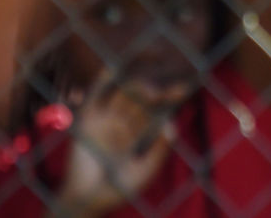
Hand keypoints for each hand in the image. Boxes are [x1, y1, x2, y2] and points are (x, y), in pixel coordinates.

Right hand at [57, 78, 186, 217]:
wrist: (88, 201)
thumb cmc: (118, 189)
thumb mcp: (145, 171)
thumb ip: (159, 150)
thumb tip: (172, 125)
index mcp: (139, 132)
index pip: (156, 109)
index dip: (169, 97)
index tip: (184, 89)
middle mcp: (123, 121)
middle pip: (141, 98)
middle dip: (153, 92)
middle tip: (160, 95)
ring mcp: (106, 119)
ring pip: (123, 93)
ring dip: (136, 87)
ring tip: (150, 92)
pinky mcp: (87, 119)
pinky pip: (96, 95)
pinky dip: (104, 80)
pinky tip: (115, 68)